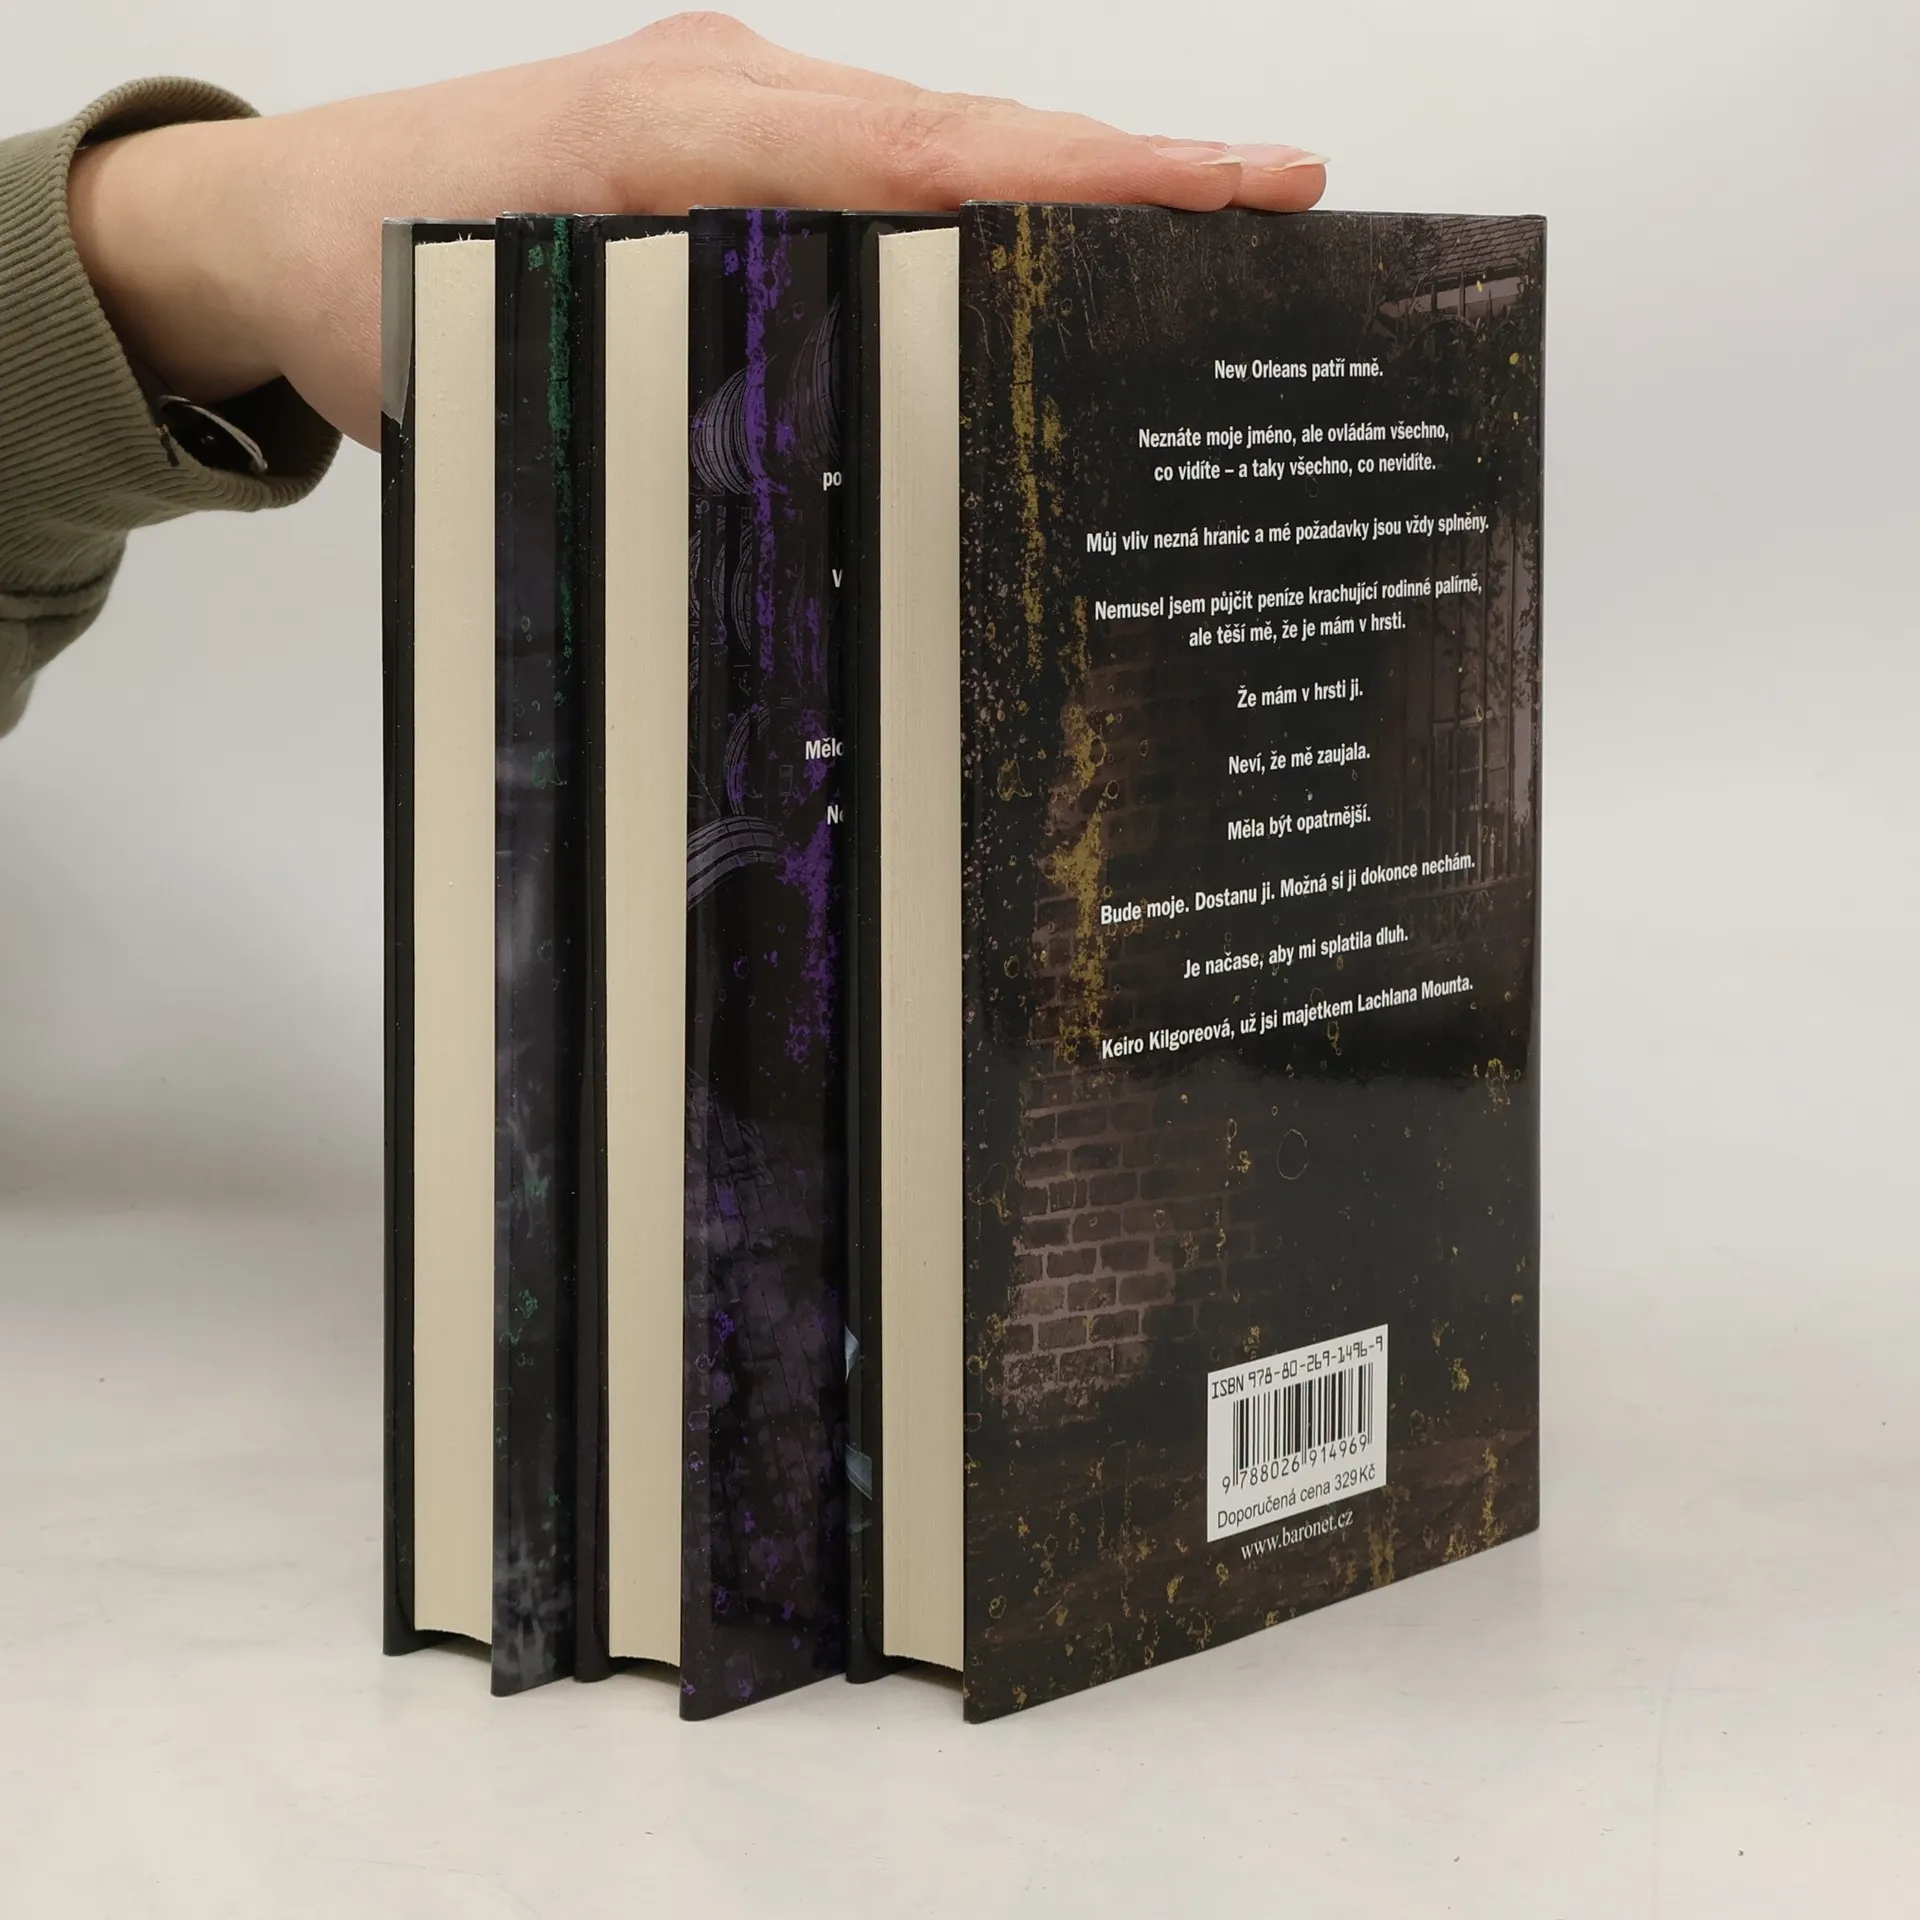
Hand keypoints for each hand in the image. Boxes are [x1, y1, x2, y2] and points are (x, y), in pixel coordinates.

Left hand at [66, 13, 1326, 448]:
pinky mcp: (719, 145)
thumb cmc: (383, 282)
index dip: (1093, 175)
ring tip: (1198, 229)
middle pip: (968, 133)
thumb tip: (824, 464)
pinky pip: (874, 166)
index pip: (936, 151)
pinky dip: (971, 203)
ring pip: (930, 146)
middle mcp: (729, 97)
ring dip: (1063, 187)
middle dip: (1130, 169)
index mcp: (691, 132)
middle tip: (1275, 200)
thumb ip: (674, 377)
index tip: (1229, 185)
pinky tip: (1035, 249)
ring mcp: (729, 111)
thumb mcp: (517, 348)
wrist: (276, 225)